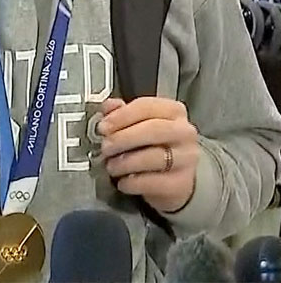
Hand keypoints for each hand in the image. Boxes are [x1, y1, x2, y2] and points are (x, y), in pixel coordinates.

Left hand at [99, 97, 198, 212]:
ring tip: (112, 165)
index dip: (121, 116)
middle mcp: (183, 132)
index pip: (146, 107)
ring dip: (125, 162)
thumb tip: (108, 106)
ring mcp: (186, 158)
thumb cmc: (153, 144)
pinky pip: (153, 182)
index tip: (103, 126)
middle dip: (123, 138)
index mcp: (173, 111)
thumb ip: (121, 112)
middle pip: (153, 129)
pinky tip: (123, 181)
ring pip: (154, 157)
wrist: (173, 176)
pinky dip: (132, 182)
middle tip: (105, 146)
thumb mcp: (138, 123)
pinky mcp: (181, 183)